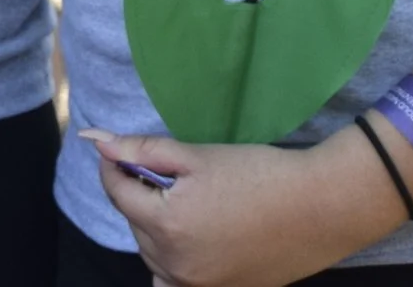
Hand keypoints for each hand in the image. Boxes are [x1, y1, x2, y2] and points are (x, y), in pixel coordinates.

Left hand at [81, 125, 409, 286]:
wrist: (318, 208)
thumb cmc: (258, 174)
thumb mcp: (196, 156)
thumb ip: (141, 150)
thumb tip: (94, 140)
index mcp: (165, 225)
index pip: (117, 192)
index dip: (115, 165)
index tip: (121, 150)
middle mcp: (175, 265)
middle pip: (134, 223)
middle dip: (140, 195)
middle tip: (166, 172)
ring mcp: (197, 286)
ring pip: (152, 254)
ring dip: (155, 227)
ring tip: (186, 202)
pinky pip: (175, 283)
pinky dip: (172, 265)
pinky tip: (188, 243)